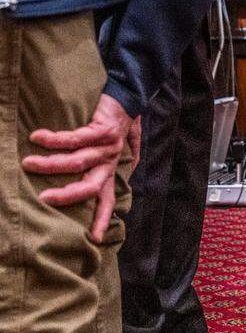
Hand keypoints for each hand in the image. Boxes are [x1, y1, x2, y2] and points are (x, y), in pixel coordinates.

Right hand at [21, 93, 135, 241]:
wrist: (129, 94)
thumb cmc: (118, 120)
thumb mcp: (123, 142)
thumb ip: (127, 154)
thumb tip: (131, 166)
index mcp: (111, 169)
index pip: (108, 198)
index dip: (102, 218)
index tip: (96, 239)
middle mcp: (111, 161)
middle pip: (90, 187)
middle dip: (67, 196)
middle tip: (44, 198)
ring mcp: (108, 146)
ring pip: (76, 162)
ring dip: (50, 164)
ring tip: (27, 163)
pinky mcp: (102, 129)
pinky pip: (74, 138)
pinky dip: (53, 139)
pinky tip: (37, 138)